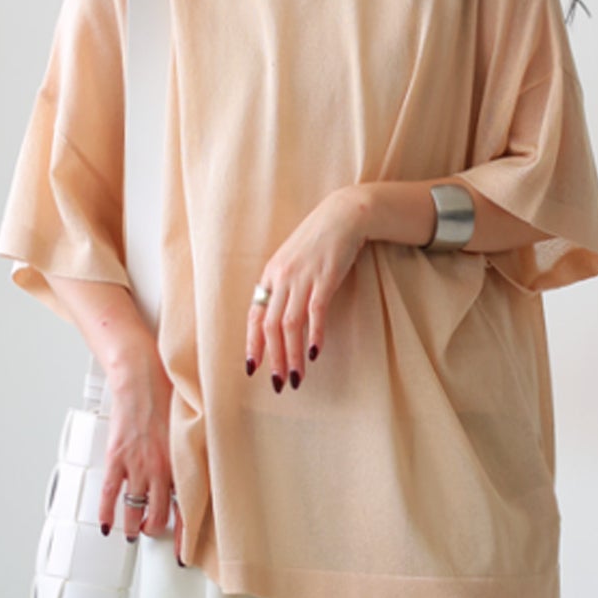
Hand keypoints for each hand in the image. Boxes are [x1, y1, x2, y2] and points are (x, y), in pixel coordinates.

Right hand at [96, 342, 182, 559]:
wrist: (142, 376)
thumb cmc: (169, 395)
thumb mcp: (192, 427)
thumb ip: (195, 452)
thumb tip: (203, 470)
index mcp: (183, 464)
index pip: (187, 510)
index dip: (185, 537)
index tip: (184, 555)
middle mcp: (162, 470)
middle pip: (159, 515)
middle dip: (155, 529)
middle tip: (152, 533)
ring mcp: (137, 466)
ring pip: (135, 509)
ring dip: (133, 526)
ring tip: (132, 533)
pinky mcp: (117, 458)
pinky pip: (110, 494)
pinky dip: (107, 512)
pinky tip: (107, 524)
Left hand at [245, 187, 369, 390]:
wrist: (344, 214)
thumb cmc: (319, 241)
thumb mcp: (293, 262)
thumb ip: (284, 287)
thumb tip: (280, 318)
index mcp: (270, 276)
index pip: (255, 316)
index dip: (253, 344)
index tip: (253, 369)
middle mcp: (281, 278)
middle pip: (271, 326)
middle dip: (273, 359)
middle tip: (278, 384)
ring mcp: (302, 277)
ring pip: (290, 324)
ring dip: (291, 355)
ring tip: (296, 378)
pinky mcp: (325, 277)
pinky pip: (315, 312)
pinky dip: (313, 335)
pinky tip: (313, 354)